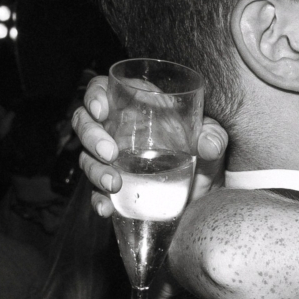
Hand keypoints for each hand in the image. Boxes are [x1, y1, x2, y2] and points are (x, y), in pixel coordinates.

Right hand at [71, 75, 230, 217]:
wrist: (204, 185)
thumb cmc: (199, 147)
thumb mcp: (211, 136)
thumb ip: (213, 136)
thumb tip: (209, 146)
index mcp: (132, 103)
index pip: (100, 89)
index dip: (94, 96)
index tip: (101, 111)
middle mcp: (115, 128)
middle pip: (85, 123)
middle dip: (91, 137)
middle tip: (110, 154)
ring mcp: (111, 158)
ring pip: (87, 158)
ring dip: (95, 171)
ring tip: (113, 184)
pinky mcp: (114, 185)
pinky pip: (96, 191)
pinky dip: (98, 200)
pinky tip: (106, 208)